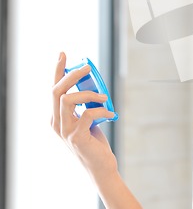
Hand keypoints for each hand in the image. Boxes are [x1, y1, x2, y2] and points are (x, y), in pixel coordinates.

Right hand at [51, 52, 117, 174]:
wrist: (100, 165)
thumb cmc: (95, 141)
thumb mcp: (87, 119)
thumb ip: (85, 104)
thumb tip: (93, 83)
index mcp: (57, 116)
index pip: (54, 89)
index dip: (58, 70)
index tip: (63, 54)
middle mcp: (57, 122)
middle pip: (56, 91)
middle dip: (72, 75)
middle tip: (87, 68)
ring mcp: (64, 131)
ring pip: (67, 99)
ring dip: (88, 94)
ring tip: (104, 97)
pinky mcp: (76, 137)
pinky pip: (87, 114)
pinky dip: (101, 111)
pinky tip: (111, 114)